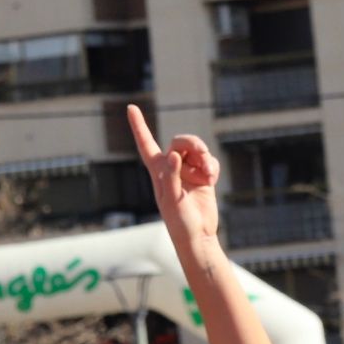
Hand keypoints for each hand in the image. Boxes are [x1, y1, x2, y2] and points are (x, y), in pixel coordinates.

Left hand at [129, 106, 221, 245]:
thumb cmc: (179, 222)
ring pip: (197, 151)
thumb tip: (176, 155)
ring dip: (205, 157)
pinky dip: (212, 167)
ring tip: (208, 173)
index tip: (131, 107)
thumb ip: (172, 176)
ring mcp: (189, 172)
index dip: (138, 125)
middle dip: (192, 144)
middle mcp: (172, 167)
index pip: (146, 144)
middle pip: (180, 142)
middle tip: (202, 153)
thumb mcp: (172, 199)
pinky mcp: (204, 178)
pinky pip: (209, 162)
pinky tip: (211, 178)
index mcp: (158, 171)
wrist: (198, 235)